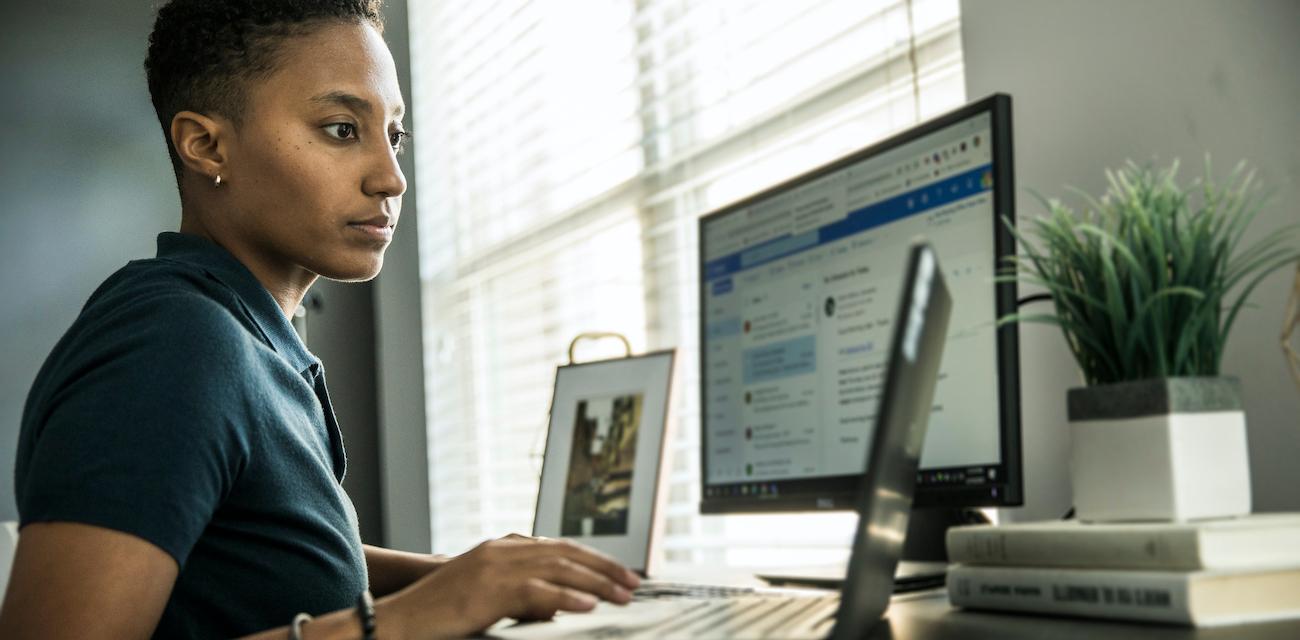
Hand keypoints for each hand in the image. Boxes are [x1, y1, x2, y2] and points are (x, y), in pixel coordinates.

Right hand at [376, 536, 640, 638]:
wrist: (398, 620)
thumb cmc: (440, 615)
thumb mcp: (487, 597)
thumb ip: (521, 595)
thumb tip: (557, 607)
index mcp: (502, 547)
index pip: (559, 547)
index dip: (594, 559)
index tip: (622, 573)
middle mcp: (502, 550)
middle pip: (566, 554)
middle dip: (604, 568)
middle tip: (635, 583)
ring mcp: (494, 566)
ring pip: (558, 569)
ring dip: (596, 582)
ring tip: (623, 596)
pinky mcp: (487, 589)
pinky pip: (535, 591)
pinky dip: (565, 597)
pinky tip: (588, 606)